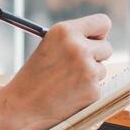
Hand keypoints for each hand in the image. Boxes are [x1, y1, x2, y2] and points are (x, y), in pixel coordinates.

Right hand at [0, 14, 111, 129]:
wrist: (22, 107)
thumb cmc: (34, 76)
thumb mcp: (49, 46)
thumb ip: (74, 39)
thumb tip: (100, 40)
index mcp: (65, 30)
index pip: (103, 22)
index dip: (99, 33)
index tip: (95, 41)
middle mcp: (78, 47)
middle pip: (107, 47)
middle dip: (96, 56)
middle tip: (77, 66)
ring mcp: (88, 69)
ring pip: (102, 69)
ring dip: (90, 75)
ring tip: (66, 82)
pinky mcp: (93, 90)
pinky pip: (98, 87)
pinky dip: (86, 92)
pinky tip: (68, 95)